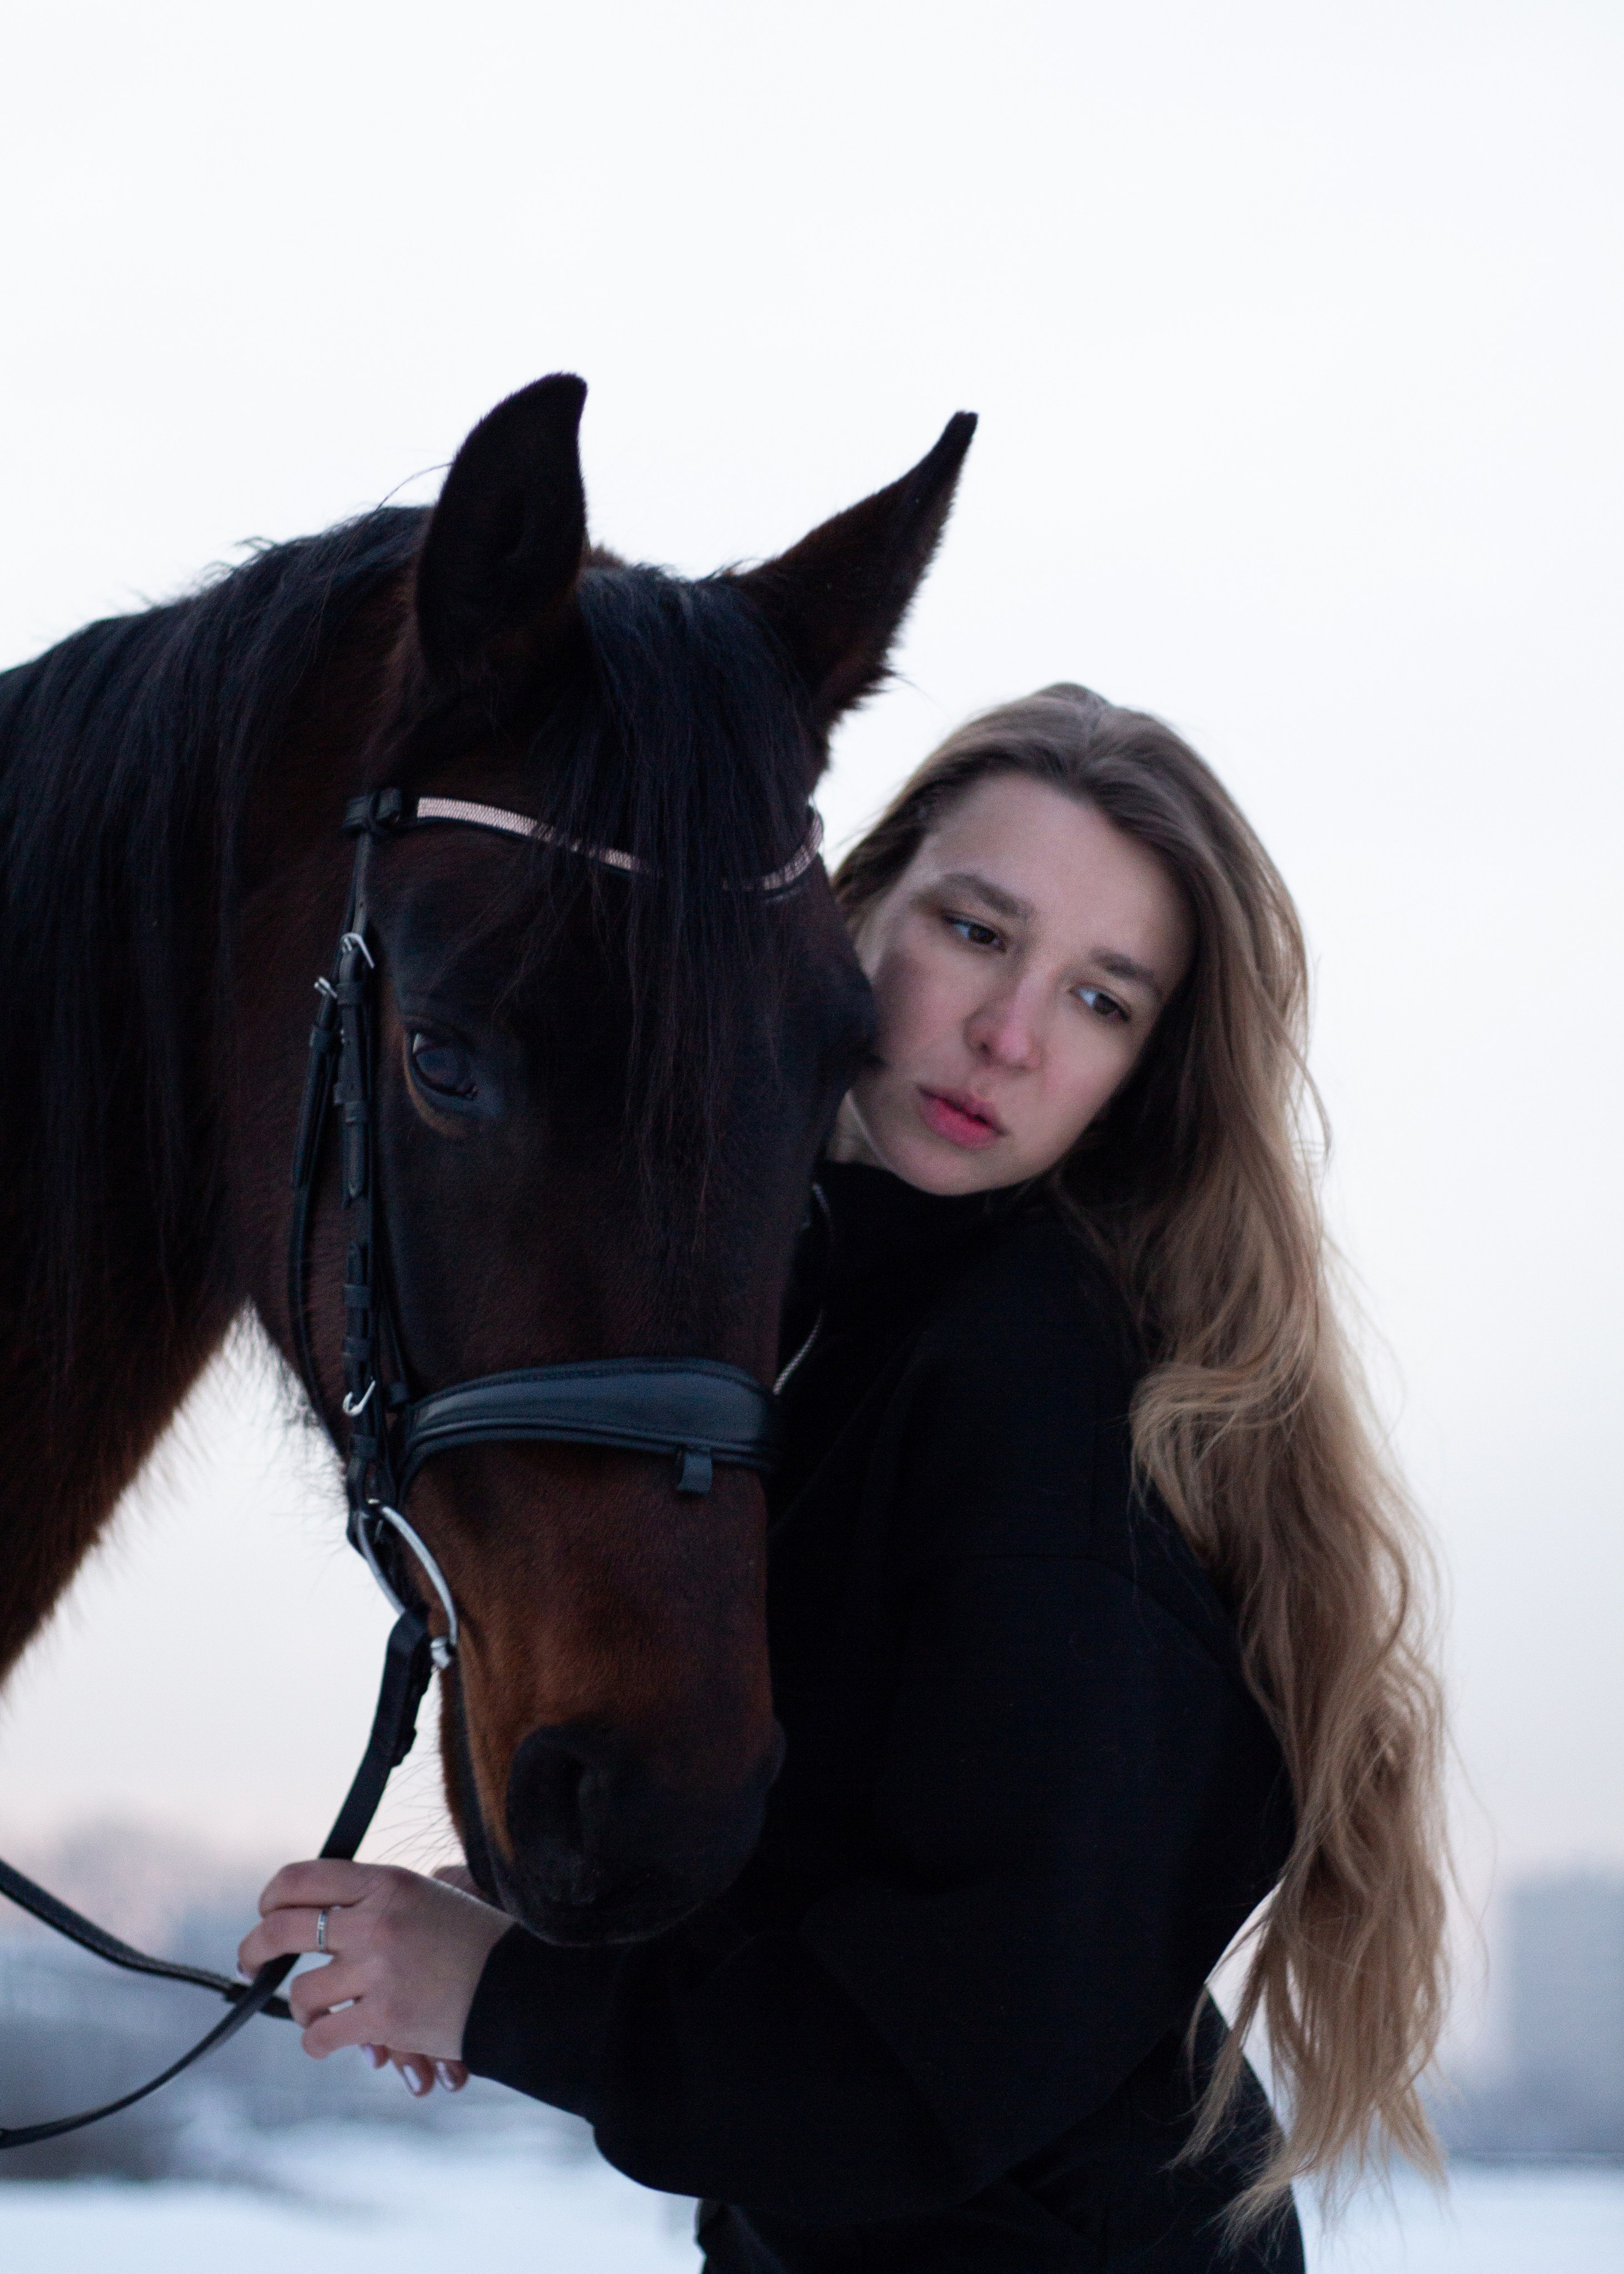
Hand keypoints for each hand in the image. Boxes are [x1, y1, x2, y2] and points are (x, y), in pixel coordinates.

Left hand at [239, 1858, 510, 2090]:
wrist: (519, 1986)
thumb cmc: (474, 1941)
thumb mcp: (431, 1894)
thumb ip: (379, 1895)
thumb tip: (325, 1904)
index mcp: (387, 1882)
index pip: (302, 1878)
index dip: (271, 1898)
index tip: (266, 1914)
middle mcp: (376, 1920)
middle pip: (281, 1929)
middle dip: (254, 1950)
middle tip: (251, 1964)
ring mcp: (378, 1969)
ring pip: (301, 1993)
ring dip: (303, 2009)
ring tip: (318, 2013)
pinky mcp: (383, 2018)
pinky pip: (321, 2036)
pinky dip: (319, 2042)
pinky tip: (331, 2038)